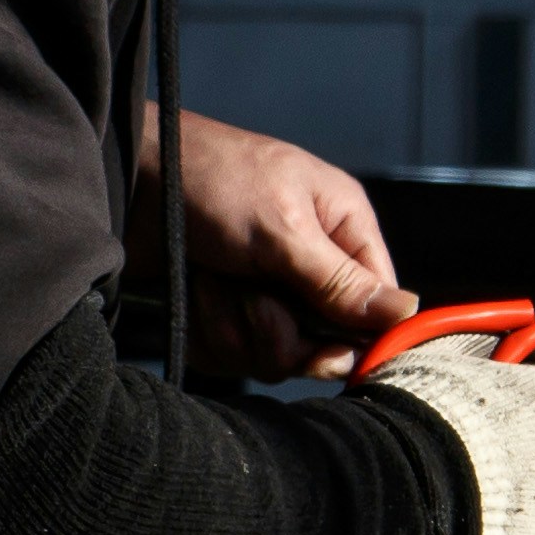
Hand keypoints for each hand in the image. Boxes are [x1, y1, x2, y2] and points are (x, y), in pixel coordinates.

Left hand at [139, 109, 418, 379]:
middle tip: (251, 294)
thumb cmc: (211, 180)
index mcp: (342, 229)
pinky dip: (205, 326)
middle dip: (277, 329)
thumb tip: (409, 314)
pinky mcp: (225, 312)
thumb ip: (341, 281)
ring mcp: (266, 292)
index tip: (325, 348)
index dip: (353, 336)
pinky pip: (229, 353)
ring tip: (213, 276)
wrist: (125, 181)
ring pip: (269, 354)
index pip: (377, 307)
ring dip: (232, 322)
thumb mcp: (283, 229)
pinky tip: (194, 287)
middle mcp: (310, 265)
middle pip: (321, 343)